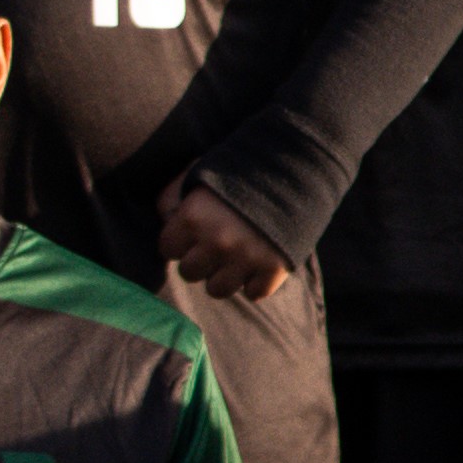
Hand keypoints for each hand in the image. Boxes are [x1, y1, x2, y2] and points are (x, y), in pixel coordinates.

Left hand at [155, 178, 292, 299]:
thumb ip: (173, 198)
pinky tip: (258, 262)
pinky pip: (252, 294)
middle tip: (215, 244)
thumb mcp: (199, 174)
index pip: (167, 249)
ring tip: (234, 257)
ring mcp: (245, 259)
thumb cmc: (240, 172)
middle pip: (189, 273)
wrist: (296, 169)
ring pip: (217, 290)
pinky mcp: (273, 270)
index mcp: (193, 217)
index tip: (193, 232)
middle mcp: (216, 242)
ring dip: (224, 275)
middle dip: (200, 259)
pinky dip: (255, 282)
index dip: (179, 240)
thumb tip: (166, 221)